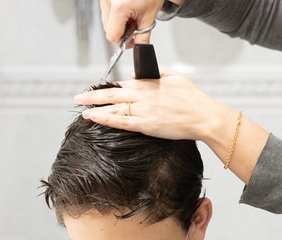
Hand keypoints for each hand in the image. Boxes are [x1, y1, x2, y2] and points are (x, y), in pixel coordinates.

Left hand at [74, 69, 234, 141]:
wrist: (203, 117)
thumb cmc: (192, 99)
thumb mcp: (175, 77)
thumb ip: (158, 72)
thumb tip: (146, 71)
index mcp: (148, 84)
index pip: (121, 83)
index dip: (105, 87)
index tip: (94, 90)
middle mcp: (142, 96)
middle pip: (111, 94)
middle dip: (92, 96)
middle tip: (78, 98)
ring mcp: (143, 111)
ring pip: (113, 108)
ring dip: (95, 108)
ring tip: (83, 110)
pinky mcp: (146, 125)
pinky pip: (121, 122)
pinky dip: (106, 119)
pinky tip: (95, 118)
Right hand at [100, 0, 164, 45]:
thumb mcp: (149, 17)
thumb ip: (142, 37)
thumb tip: (138, 48)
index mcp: (119, 7)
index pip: (113, 36)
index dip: (122, 43)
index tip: (130, 42)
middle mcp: (108, 0)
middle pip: (108, 28)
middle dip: (121, 32)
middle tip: (135, 27)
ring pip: (107, 19)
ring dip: (119, 23)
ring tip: (133, 15)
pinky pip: (107, 9)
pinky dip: (117, 13)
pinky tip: (128, 9)